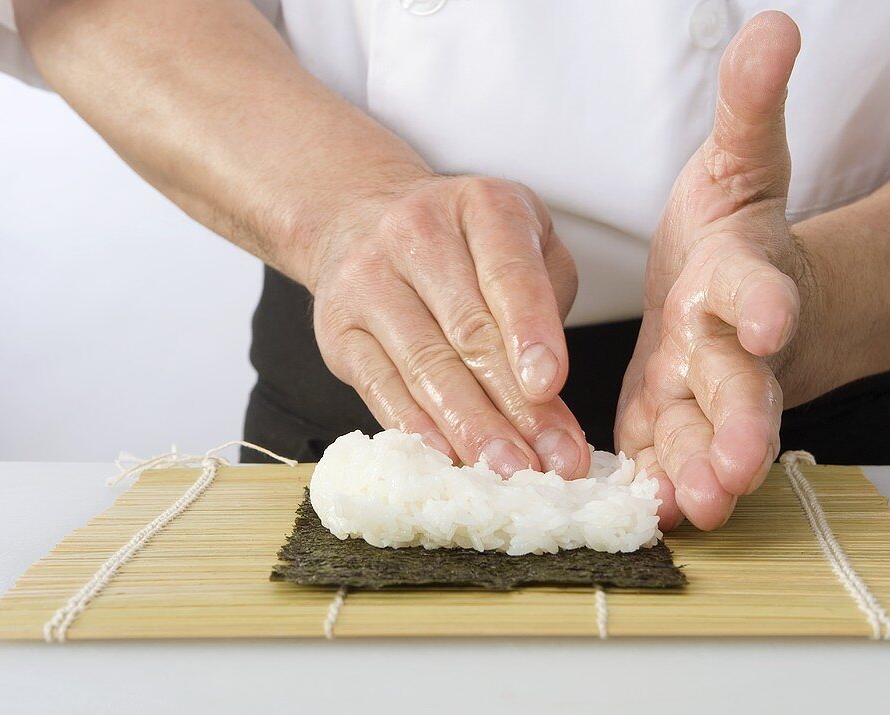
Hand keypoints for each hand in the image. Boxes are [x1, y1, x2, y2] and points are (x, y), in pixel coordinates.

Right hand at [309, 174, 591, 477]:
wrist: (358, 216)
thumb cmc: (461, 240)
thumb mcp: (521, 236)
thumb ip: (546, 296)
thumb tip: (550, 393)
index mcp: (480, 205)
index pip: (508, 271)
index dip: (530, 331)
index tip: (550, 385)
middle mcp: (417, 234)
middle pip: (468, 331)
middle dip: (514, 405)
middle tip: (551, 460)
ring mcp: (368, 281)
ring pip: (426, 365)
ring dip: (471, 428)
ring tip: (510, 471)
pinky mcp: (338, 330)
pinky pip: (380, 386)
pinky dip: (416, 428)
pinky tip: (448, 458)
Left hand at [615, 12, 819, 529]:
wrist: (735, 297)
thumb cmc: (734, 235)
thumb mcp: (738, 164)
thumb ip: (750, 109)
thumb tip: (774, 25)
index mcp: (745, 279)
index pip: (762, 289)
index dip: (766, 303)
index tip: (767, 319)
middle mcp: (732, 347)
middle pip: (744, 387)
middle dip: (742, 423)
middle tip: (736, 464)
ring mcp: (703, 393)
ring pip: (707, 438)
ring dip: (701, 473)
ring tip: (693, 507)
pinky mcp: (669, 420)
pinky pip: (667, 456)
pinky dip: (662, 486)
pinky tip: (651, 514)